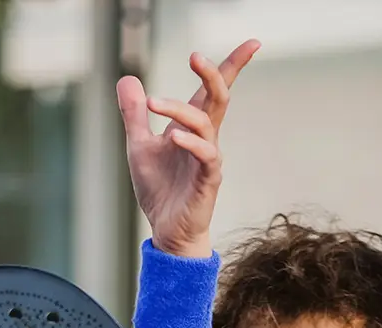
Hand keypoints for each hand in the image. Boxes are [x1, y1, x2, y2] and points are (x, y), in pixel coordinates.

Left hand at [116, 40, 258, 257]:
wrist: (166, 230)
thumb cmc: (160, 189)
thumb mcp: (139, 145)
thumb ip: (135, 114)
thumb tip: (128, 77)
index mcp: (193, 127)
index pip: (213, 90)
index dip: (232, 65)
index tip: (253, 43)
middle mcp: (206, 138)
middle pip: (219, 97)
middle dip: (214, 73)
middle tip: (194, 56)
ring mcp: (209, 158)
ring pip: (205, 122)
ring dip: (179, 109)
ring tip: (153, 103)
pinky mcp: (208, 180)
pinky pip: (206, 155)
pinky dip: (190, 142)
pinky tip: (173, 137)